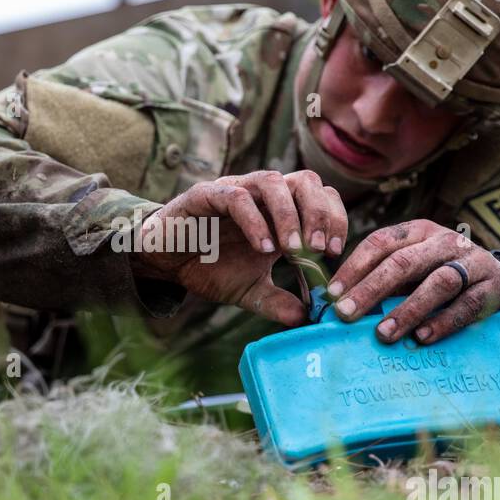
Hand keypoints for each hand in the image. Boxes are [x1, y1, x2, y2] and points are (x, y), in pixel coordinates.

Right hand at [129, 170, 348, 326]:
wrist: (165, 261)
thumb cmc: (209, 267)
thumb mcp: (250, 290)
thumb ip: (278, 301)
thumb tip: (307, 319)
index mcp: (280, 211)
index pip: (321, 196)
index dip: (334, 219)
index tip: (334, 253)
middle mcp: (262, 194)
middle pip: (306, 181)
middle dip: (319, 214)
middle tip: (319, 250)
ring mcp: (235, 190)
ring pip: (273, 181)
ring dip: (289, 215)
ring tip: (292, 251)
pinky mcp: (206, 195)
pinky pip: (236, 197)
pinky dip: (254, 221)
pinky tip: (262, 248)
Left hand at [326, 219, 499, 343]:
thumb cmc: (444, 277)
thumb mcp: (415, 269)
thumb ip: (383, 280)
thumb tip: (337, 306)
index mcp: (419, 231)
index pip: (380, 243)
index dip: (353, 267)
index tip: (331, 294)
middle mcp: (445, 241)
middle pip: (403, 262)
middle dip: (370, 289)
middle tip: (345, 314)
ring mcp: (472, 262)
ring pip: (436, 283)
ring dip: (406, 310)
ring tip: (382, 333)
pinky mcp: (493, 287)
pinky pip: (466, 305)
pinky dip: (442, 322)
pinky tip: (421, 337)